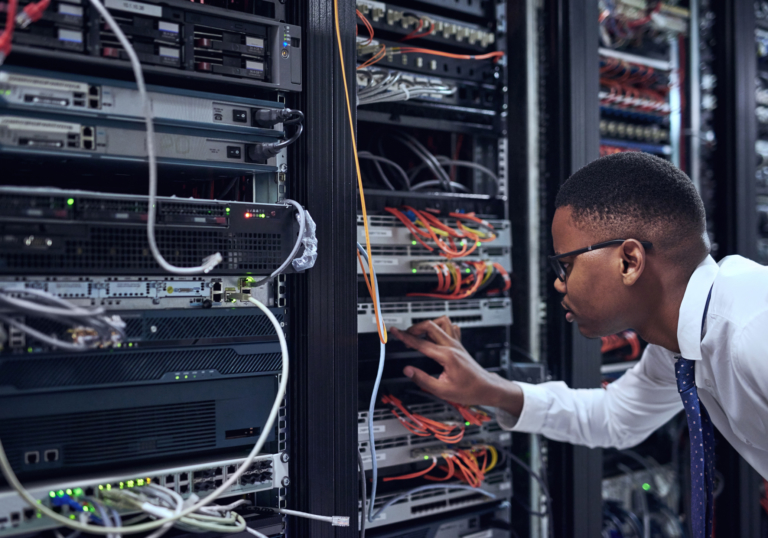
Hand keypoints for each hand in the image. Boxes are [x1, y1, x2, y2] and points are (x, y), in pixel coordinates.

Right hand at [391, 316, 523, 415]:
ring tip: (420, 335)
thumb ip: (422, 380)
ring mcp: (457, 343)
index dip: (404, 337)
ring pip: (442, 321)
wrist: (487, 388)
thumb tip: (408, 370)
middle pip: (430, 325)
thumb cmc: (469, 390)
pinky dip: (441, 327)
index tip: (395, 332)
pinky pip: (451, 327)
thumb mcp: (442, 391)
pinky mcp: (459, 344)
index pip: (420, 343)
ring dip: (428, 325)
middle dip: (414, 328)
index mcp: (446, 356)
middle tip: (405, 336)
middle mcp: (452, 346)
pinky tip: (435, 335)